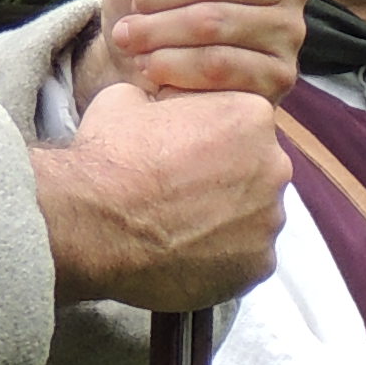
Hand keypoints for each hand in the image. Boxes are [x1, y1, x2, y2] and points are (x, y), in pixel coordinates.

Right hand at [32, 82, 289, 311]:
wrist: (91, 224)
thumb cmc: (109, 158)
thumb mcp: (128, 98)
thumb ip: (164, 99)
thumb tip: (160, 105)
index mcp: (251, 117)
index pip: (244, 126)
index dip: (211, 140)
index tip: (182, 155)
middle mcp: (274, 168)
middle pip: (257, 173)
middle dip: (225, 181)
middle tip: (180, 193)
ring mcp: (269, 221)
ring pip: (254, 218)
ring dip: (225, 221)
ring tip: (180, 227)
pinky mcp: (257, 266)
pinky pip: (247, 259)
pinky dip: (221, 258)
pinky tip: (186, 254)